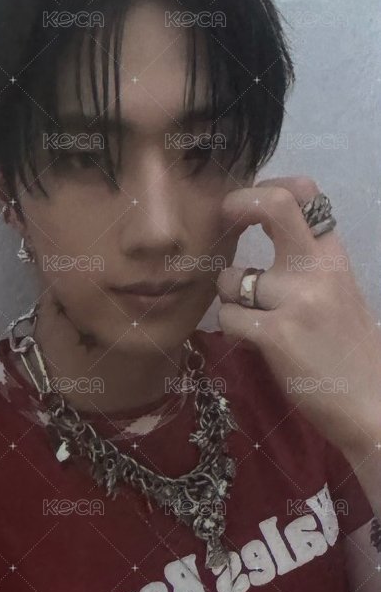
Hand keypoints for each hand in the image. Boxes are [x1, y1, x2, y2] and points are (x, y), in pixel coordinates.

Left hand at [215, 176, 380, 454]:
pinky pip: (228, 317)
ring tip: (250, 317)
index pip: (305, 194)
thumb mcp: (337, 292)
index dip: (268, 188)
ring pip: (232, 278)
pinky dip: (232, 329)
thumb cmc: (348, 349)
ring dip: (229, 297)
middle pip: (274, 205)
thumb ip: (306, 263)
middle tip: (224, 215)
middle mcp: (317, 270)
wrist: (370, 403)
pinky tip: (251, 340)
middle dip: (239, 202)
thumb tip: (259, 233)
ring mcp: (297, 301)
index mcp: (334, 257)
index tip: (248, 203)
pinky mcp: (277, 335)